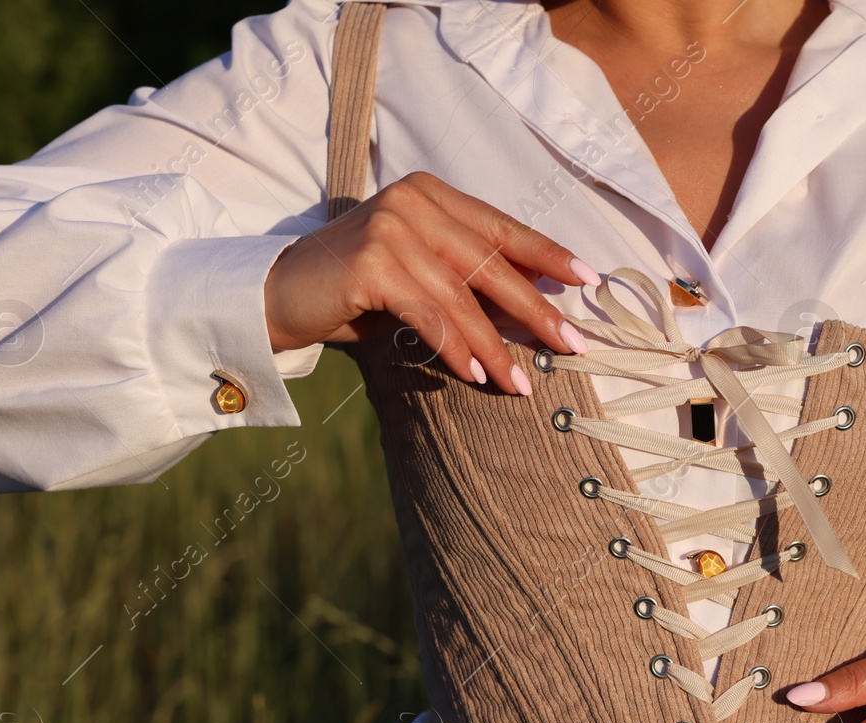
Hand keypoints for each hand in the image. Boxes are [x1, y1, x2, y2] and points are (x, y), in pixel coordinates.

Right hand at [263, 171, 597, 394]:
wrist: (275, 297)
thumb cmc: (353, 294)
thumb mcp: (418, 279)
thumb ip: (467, 280)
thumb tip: (537, 302)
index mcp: (430, 195)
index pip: (502, 226)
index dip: (549, 254)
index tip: (590, 281)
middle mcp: (413, 202)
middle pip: (491, 262)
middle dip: (536, 310)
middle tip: (574, 345)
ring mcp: (390, 228)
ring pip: (463, 296)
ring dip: (497, 346)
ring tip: (522, 384)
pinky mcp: (371, 263)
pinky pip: (430, 314)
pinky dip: (456, 348)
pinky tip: (476, 375)